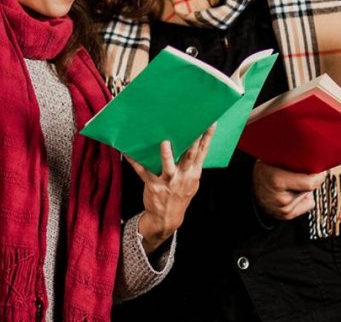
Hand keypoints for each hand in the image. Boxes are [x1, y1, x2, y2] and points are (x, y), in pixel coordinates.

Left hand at [128, 123, 215, 253]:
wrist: (167, 218)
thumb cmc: (180, 195)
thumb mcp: (192, 182)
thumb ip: (192, 165)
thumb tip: (193, 142)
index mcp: (194, 173)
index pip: (203, 152)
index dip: (208, 137)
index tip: (211, 123)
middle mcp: (183, 177)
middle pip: (189, 156)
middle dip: (192, 142)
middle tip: (192, 127)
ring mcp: (168, 182)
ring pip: (168, 167)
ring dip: (166, 155)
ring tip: (165, 143)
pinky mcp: (154, 186)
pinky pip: (143, 172)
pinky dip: (136, 162)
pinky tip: (129, 152)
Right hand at [253, 160, 326, 219]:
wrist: (249, 190)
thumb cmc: (263, 171)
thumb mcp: (272, 158)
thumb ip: (290, 156)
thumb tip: (310, 152)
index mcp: (277, 180)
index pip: (310, 182)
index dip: (318, 174)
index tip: (320, 168)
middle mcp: (281, 198)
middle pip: (310, 188)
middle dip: (310, 179)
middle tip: (301, 171)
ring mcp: (284, 209)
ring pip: (309, 195)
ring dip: (304, 189)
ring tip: (291, 182)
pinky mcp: (286, 215)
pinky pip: (308, 204)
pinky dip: (304, 198)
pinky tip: (293, 192)